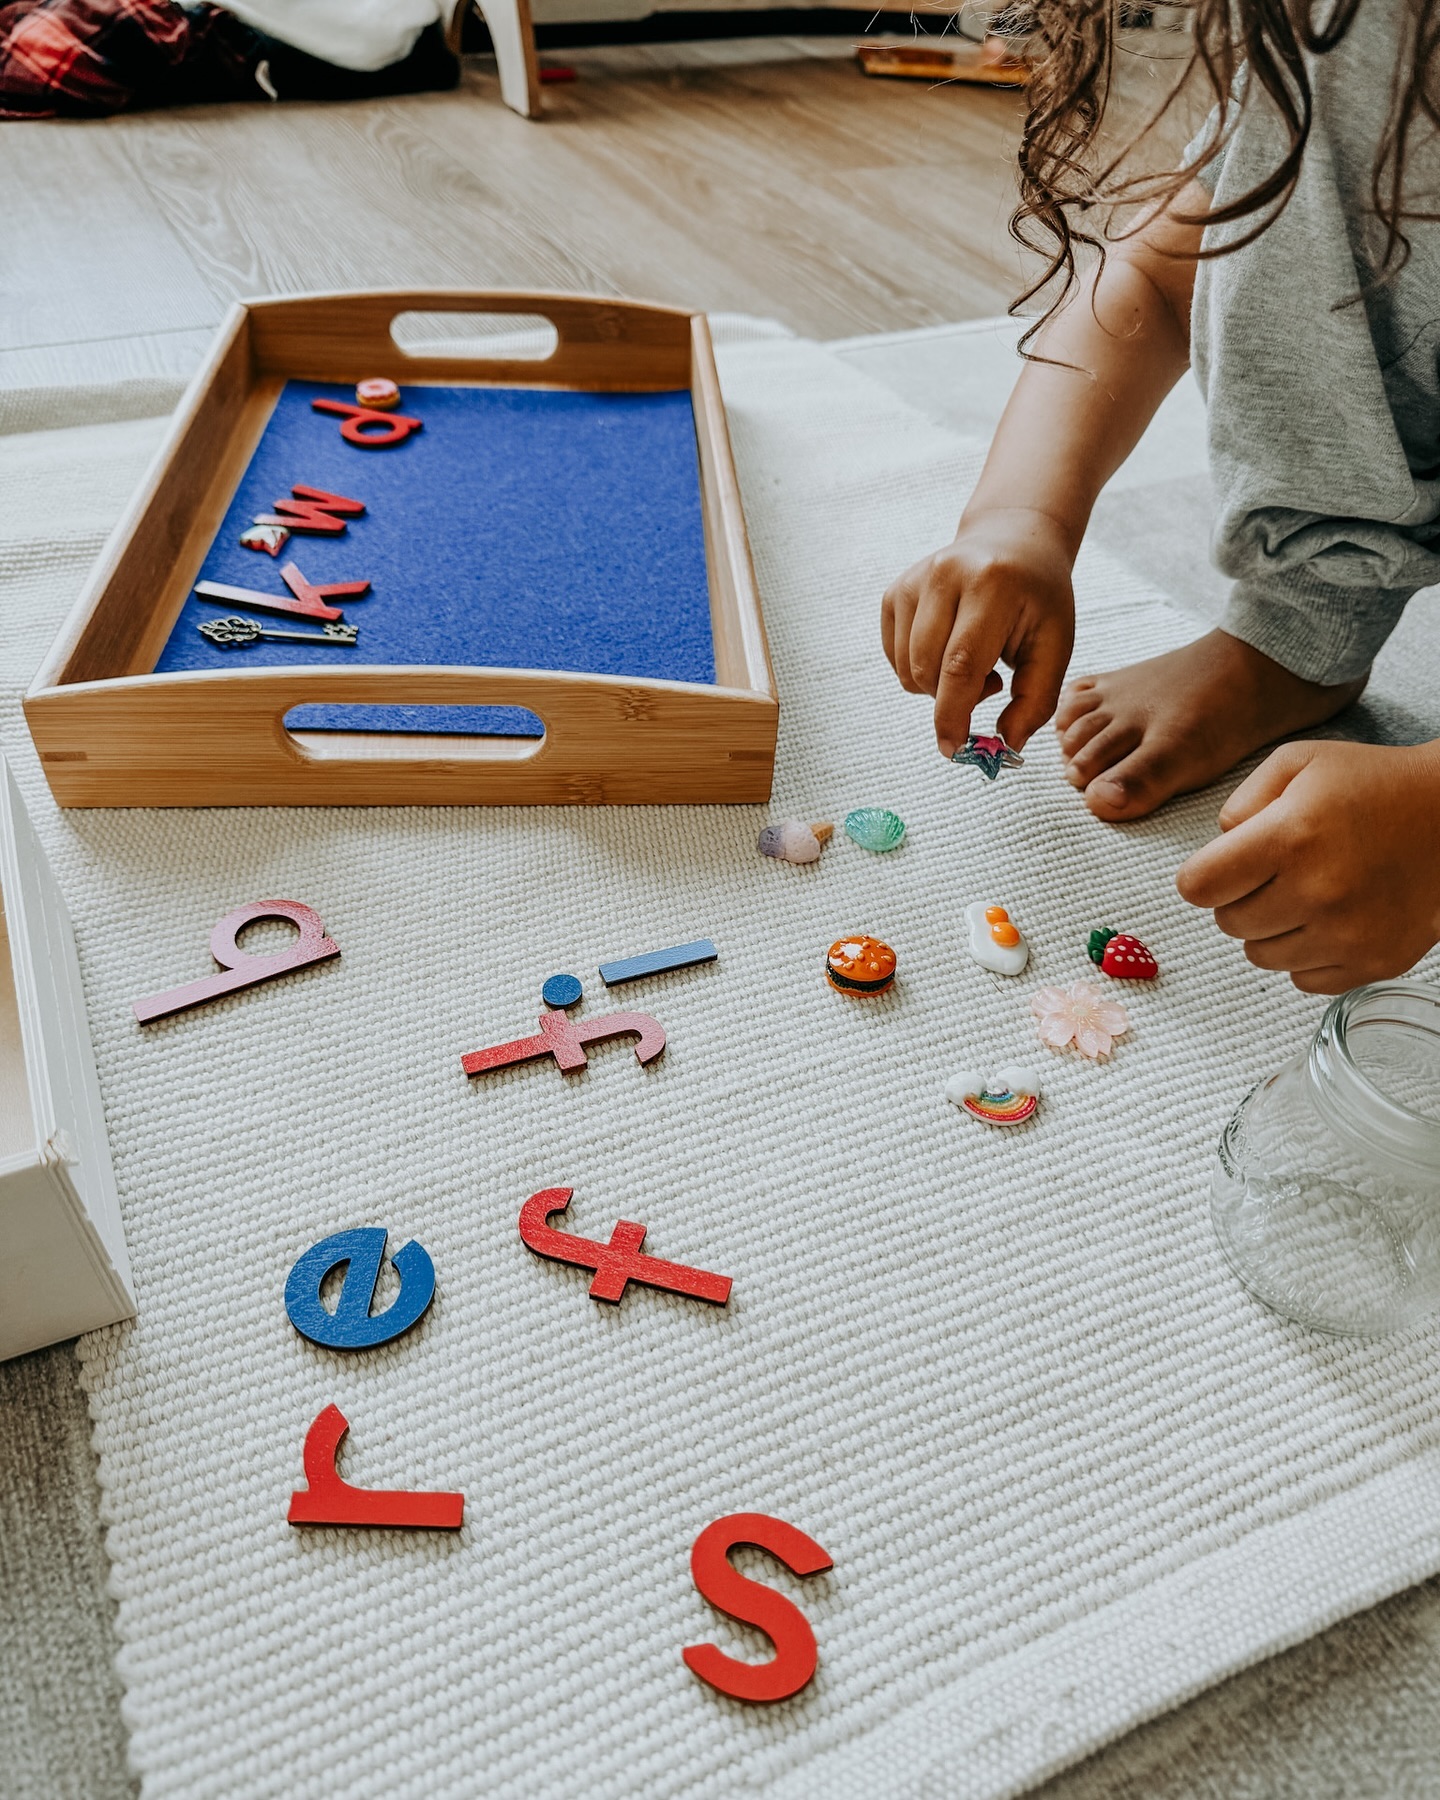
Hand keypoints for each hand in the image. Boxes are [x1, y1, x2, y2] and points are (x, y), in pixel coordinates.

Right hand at [881, 507, 1075, 757]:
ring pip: (907, 668)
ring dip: (936, 685)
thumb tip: (1006, 746)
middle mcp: (945, 575)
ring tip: (972, 660)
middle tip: (992, 683)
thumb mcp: (1056, 644)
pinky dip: (919, 668)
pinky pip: (894, 656)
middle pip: (927, 670)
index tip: (954, 748)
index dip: (953, 714)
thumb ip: (1036, 700)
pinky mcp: (895, 591)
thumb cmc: (1038, 598)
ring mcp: (913, 581)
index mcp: (991, 585)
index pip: (960, 664)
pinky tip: (949, 647)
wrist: (1013, 541)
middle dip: (952, 699)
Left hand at [1175, 739, 1439, 993]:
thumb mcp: (1299, 762)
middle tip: (1275, 873)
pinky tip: (1331, 919)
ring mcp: (1348, 934)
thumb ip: (1241, 802)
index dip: (1202, 875)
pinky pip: (1303, 979)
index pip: (1199, 886)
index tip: (1222, 867)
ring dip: (1272, 928)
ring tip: (1307, 892)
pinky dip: (1307, 954)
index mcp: (1290, 838)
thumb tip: (1217, 849)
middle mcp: (1318, 892)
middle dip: (1239, 898)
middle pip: (1227, 923)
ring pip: (1261, 955)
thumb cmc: (1372, 785)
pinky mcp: (1374, 962)